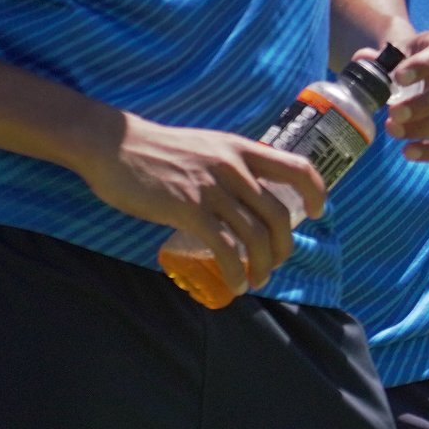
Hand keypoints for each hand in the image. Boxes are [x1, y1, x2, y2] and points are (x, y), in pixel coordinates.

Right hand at [81, 114, 328, 294]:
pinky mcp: (189, 209)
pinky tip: (234, 284)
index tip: (315, 213)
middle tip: (275, 263)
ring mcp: (212, 189)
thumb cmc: (157, 150)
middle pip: (277, 216)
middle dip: (283, 247)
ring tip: (255, 280)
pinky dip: (235, 271)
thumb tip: (250, 198)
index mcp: (242, 150)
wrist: (113, 144)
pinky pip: (225, 248)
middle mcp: (234, 168)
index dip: (315, 193)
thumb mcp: (207, 147)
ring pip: (255, 236)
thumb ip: (231, 167)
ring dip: (261, 265)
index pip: (298, 168)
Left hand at [385, 28, 428, 159]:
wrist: (417, 73)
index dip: (425, 65)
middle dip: (425, 104)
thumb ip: (378, 58)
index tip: (398, 78)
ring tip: (395, 132)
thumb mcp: (393, 53)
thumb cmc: (406, 61)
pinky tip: (411, 152)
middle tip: (393, 114)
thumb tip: (363, 59)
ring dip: (428, 128)